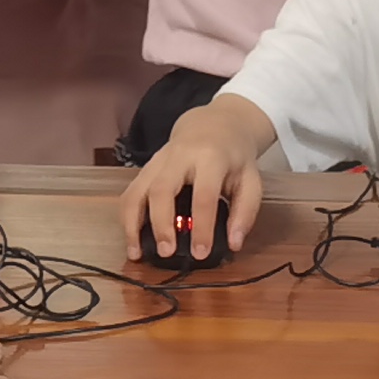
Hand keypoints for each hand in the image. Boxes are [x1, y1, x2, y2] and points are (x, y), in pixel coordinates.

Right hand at [124, 105, 266, 265]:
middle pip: (161, 189)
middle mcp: (179, 157)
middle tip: (165, 253)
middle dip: (161, 224)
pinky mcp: (145, 168)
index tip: (200, 253)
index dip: (202, 226)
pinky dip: (127, 218)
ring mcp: (157, 161)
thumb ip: (245, 212)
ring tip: (136, 253)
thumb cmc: (233, 158)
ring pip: (137, 190)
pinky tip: (131, 239)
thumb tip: (234, 243)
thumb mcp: (251, 180)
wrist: (214, 126)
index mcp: (211, 158)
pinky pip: (130, 193)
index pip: (203, 195)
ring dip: (132, 224)